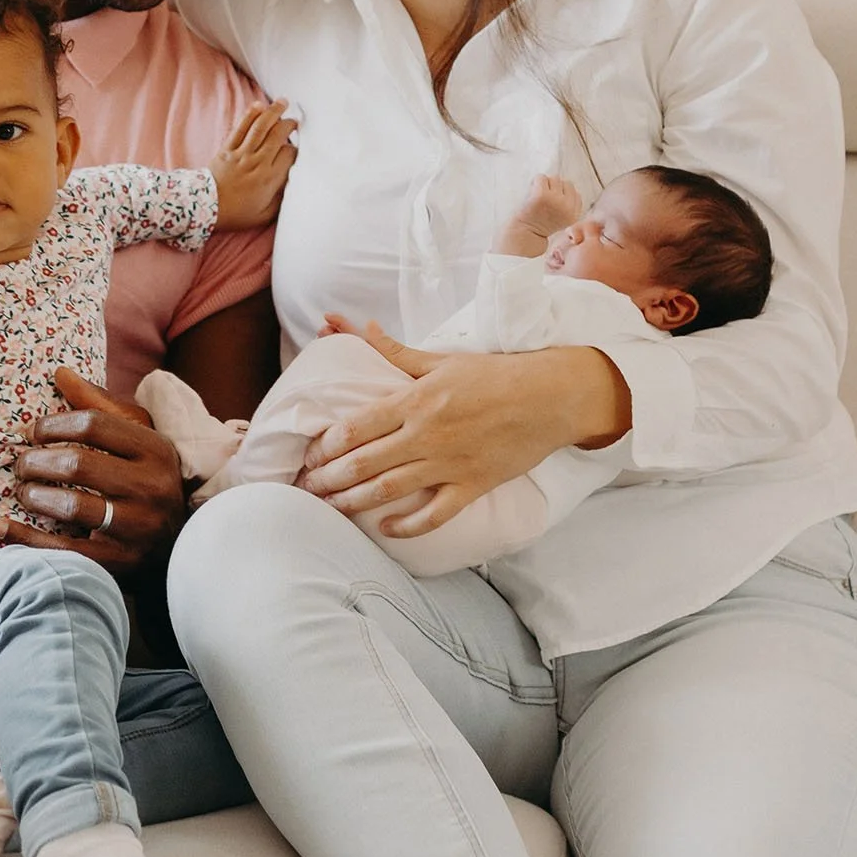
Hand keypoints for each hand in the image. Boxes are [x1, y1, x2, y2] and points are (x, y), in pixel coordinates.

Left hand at [1, 366, 184, 570]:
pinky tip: (1, 526)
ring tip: (22, 491)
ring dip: (33, 496)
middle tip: (20, 464)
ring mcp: (138, 528)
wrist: (177, 547)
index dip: (53, 424)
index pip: (94, 424)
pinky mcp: (120, 563)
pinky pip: (64, 550)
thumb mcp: (138, 439)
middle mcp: (151, 487)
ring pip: (71, 506)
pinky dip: (26, 539)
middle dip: (36, 461)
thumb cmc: (147, 481)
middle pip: (78, 463)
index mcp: (155, 450)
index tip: (31, 433)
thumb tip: (59, 373)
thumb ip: (100, 406)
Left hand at [210, 99, 297, 229]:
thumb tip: (292, 183)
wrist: (205, 207)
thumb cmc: (237, 213)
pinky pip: (240, 127)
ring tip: (282, 102)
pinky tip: (259, 106)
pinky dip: (250, 115)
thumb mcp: (265, 214)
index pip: (290, 154)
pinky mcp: (227, 148)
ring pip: (260, 127)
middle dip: (289, 124)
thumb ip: (281, 199)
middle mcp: (257, 162)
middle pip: (278, 135)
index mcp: (269, 178)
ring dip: (273, 112)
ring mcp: (241, 153)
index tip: (297, 150)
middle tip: (295, 122)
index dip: (296, 150)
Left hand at [297, 324, 629, 535]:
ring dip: (355, 501)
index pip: (357, 426)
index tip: (310, 454)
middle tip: (306, 488)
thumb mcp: (442, 358)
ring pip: (390, 489)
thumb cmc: (495, 374)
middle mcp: (426, 434)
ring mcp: (449, 464)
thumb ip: (397, 351)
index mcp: (415, 400)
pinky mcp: (472, 486)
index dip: (327, 444)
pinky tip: (385, 529)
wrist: (549, 398)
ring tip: (330, 508)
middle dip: (330, 477)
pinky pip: (434, 514)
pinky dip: (407, 525)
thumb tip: (363, 328)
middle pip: (365, 462)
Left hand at [508, 175, 583, 245]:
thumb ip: (568, 205)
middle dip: (555, 188)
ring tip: (537, 196)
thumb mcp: (562, 219)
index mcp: (574, 215)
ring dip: (545, 184)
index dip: (563, 195)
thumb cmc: (539, 225)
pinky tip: (531, 193)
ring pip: (554, 178)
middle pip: (566, 183)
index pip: (576, 194)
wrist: (523, 234)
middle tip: (543, 199)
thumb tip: (567, 183)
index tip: (551, 203)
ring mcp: (555, 200)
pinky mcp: (542, 195)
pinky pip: (541, 177)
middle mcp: (567, 207)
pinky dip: (534, 182)